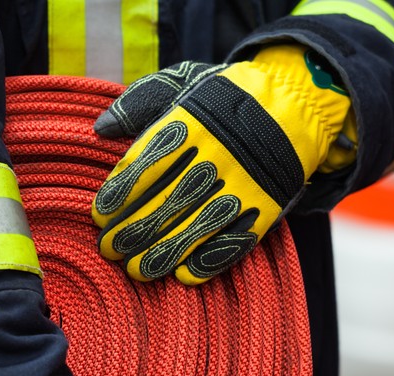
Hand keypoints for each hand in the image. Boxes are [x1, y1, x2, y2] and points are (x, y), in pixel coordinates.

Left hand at [92, 45, 353, 284]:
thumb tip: (100, 129)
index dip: (120, 194)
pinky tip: (184, 274)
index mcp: (190, 123)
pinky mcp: (266, 207)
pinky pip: (236, 240)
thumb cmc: (222, 99)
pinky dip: (210, 260)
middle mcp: (216, 155)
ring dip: (164, 253)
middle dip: (134, 230)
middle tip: (110, 250)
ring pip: (198, 226)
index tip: (100, 216)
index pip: (147, 164)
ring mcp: (243, 184)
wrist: (294, 104)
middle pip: (168, 200)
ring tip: (137, 270)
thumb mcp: (181, 83)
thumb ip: (138, 103)